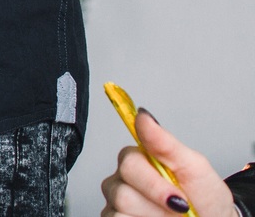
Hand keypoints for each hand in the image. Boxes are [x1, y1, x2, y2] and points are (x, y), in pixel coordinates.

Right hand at [99, 109, 235, 215]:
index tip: (179, 198)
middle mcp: (122, 180)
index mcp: (138, 160)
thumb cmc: (206, 198)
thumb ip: (166, 143)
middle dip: (156, 205)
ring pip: (120, 211)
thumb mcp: (195, 168)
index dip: (154, 185)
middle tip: (179, 210)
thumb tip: (143, 116)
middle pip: (122, 192)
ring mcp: (116, 204)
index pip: (128, 164)